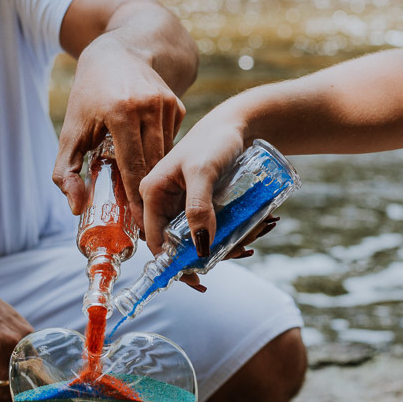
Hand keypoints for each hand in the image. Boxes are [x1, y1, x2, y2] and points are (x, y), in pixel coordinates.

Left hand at [53, 39, 185, 220]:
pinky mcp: (178, 104)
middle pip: (154, 164)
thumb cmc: (90, 94)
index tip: (139, 222)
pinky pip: (172, 140)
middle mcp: (148, 106)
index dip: (136, 198)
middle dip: (150, 194)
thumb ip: (66, 171)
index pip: (133, 166)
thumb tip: (76, 208)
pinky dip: (162, 154)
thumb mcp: (71, 130)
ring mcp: (167, 104)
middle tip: (145, 219)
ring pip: (166, 154)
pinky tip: (150, 160)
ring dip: (157, 175)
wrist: (119, 52)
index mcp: (121, 112)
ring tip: (149, 198)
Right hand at [139, 114, 245, 256]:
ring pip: (194, 235)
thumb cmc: (216, 140)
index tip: (199, 279)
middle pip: (176, 242)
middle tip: (240, 251)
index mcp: (151, 192)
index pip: (155, 240)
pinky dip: (224, 233)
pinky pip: (206, 224)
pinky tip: (248, 231)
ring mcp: (178, 200)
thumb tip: (199, 248)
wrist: (236, 123)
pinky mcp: (195, 200)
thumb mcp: (204, 172)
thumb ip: (198, 207)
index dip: (173, 264)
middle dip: (204, 254)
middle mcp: (160, 199)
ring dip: (220, 244)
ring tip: (251, 238)